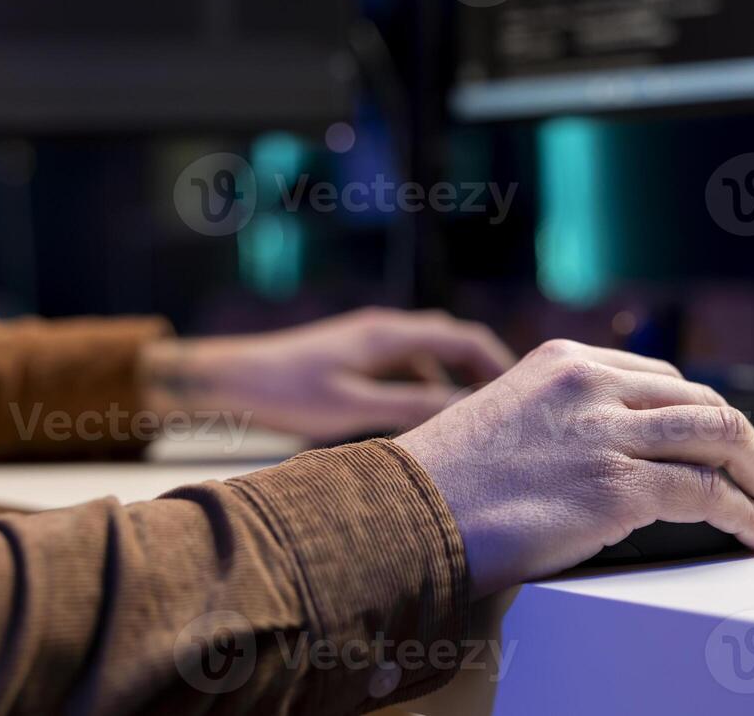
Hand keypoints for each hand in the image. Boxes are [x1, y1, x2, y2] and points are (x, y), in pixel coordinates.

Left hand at [140, 308, 515, 443]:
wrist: (228, 380)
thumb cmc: (287, 393)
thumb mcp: (353, 407)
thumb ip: (412, 406)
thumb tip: (467, 411)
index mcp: (390, 334)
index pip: (464, 337)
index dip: (500, 363)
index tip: (525, 394)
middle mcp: (385, 329)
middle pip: (451, 343)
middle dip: (482, 373)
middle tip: (506, 411)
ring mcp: (370, 341)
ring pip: (428, 358)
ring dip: (452, 384)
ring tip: (470, 424)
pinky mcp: (355, 358)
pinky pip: (405, 368)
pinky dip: (425, 388)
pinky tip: (422, 424)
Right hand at [396, 339, 753, 596]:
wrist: (403, 516)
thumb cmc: (446, 483)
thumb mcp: (509, 419)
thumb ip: (566, 419)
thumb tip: (619, 453)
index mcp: (567, 362)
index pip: (668, 381)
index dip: (713, 417)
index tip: (738, 447)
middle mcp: (593, 385)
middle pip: (706, 404)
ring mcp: (606, 431)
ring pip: (722, 438)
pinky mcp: (614, 486)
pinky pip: (707, 494)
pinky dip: (747, 515)